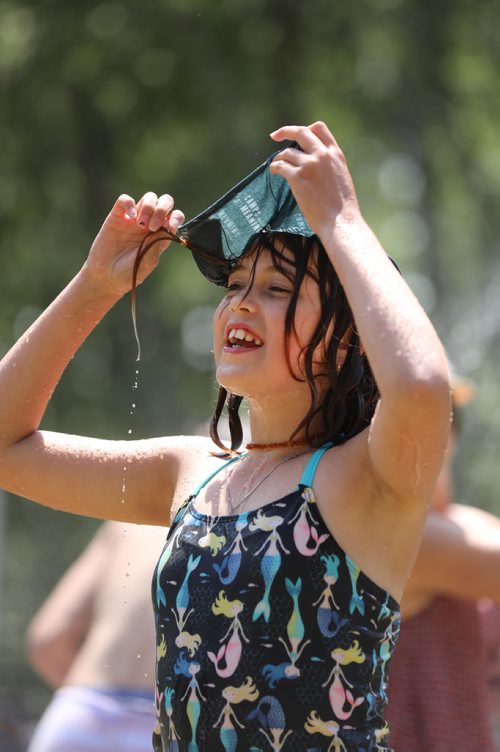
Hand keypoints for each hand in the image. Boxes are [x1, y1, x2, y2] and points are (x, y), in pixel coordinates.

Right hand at [82, 193, 184, 296]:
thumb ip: (157, 245)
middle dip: (163, 209)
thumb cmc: (128, 274)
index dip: (176, 217)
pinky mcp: (117, 216)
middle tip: (153, 226)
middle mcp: (150, 224)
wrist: (105, 277)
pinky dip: (129, 203)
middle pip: (165, 202)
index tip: (169, 227)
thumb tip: (166, 228)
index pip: (175, 216)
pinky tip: (130, 216)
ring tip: (141, 225)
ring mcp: (134, 219)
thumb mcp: (146, 262)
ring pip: (149, 197)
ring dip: (149, 207)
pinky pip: (125, 199)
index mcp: (161, 235)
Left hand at [269, 122, 360, 236]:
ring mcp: (309, 165)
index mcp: (335, 154)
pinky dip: (274, 167)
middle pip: (300, 132)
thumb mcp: (341, 176)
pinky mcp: (297, 178)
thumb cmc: (342, 206)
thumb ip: (329, 164)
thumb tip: (313, 161)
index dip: (306, 129)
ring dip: (279, 157)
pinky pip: (280, 166)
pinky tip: (273, 171)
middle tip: (275, 136)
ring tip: (277, 165)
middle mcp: (322, 155)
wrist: (340, 221)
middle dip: (285, 131)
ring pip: (287, 152)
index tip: (296, 134)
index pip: (319, 128)